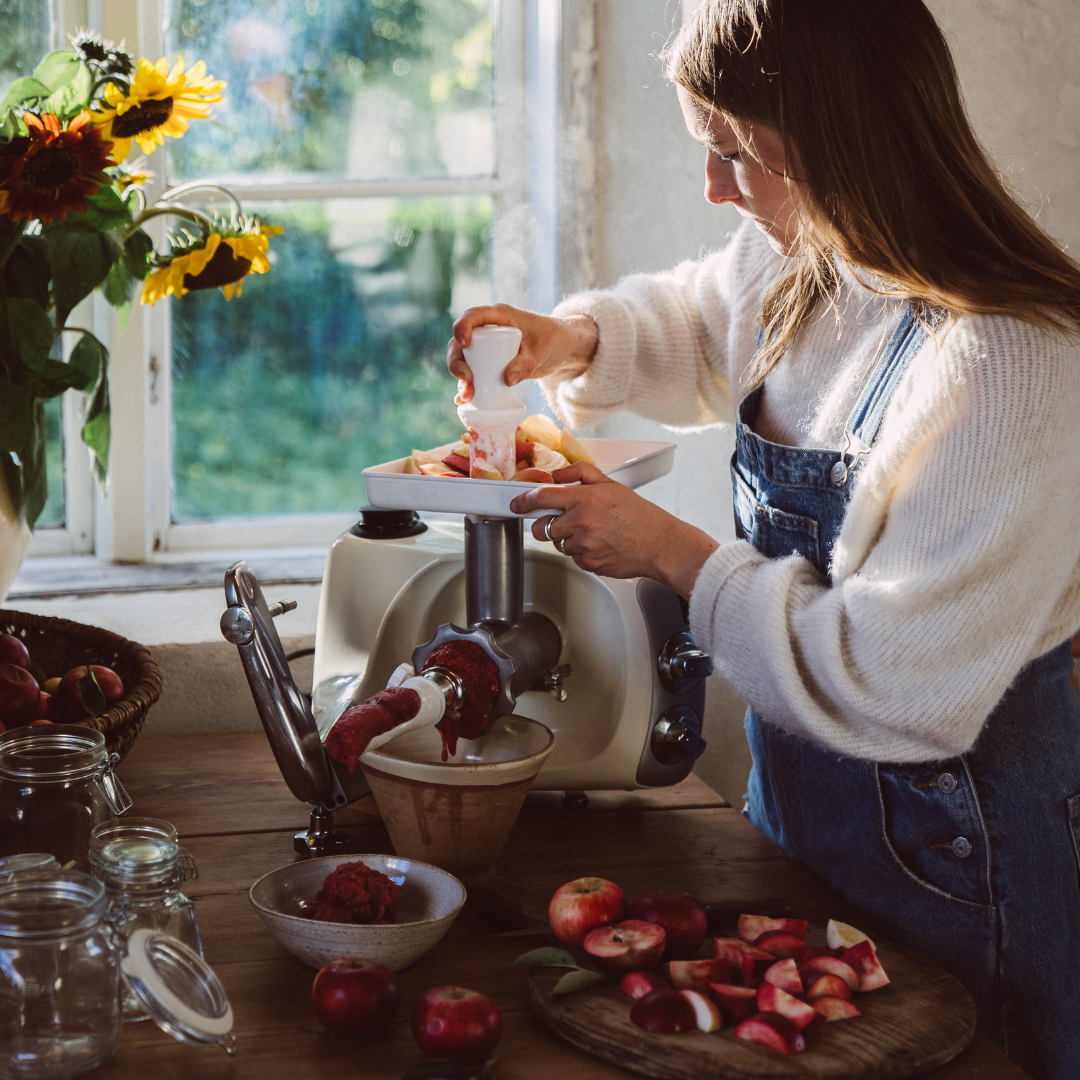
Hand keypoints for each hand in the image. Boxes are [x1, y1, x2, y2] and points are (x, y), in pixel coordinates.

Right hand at [448, 304, 597, 402]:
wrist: (564, 349)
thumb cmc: (554, 339)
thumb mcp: (541, 351)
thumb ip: (525, 364)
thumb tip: (506, 380)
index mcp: (499, 317)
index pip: (472, 317)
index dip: (462, 328)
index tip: (464, 344)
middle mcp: (488, 331)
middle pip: (461, 343)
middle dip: (457, 362)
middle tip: (467, 380)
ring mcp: (488, 348)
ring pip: (465, 361)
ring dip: (462, 378)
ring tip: (467, 396)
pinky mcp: (492, 364)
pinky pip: (475, 374)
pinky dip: (469, 386)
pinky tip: (464, 401)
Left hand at [509, 463, 719, 598]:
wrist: (660, 544)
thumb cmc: (639, 515)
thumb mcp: (611, 485)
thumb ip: (581, 474)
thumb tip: (558, 474)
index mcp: (585, 499)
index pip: (543, 497)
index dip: (524, 501)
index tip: (517, 504)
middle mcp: (582, 521)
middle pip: (543, 527)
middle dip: (546, 526)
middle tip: (562, 524)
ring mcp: (584, 545)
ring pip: (559, 544)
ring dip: (569, 540)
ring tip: (594, 534)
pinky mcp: (589, 563)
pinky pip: (574, 558)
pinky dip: (583, 554)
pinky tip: (600, 546)